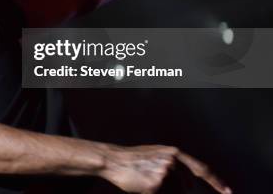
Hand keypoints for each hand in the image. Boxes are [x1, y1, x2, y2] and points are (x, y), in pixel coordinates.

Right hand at [99, 143, 230, 193]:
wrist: (114, 160)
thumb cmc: (135, 161)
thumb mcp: (158, 157)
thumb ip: (175, 166)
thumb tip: (190, 184)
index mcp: (174, 153)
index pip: (202, 169)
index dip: (217, 182)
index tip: (228, 192)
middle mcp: (173, 161)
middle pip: (187, 187)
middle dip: (175, 190)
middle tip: (153, 183)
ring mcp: (165, 172)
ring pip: (176, 193)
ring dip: (163, 192)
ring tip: (146, 182)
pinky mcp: (156, 185)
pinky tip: (142, 186)